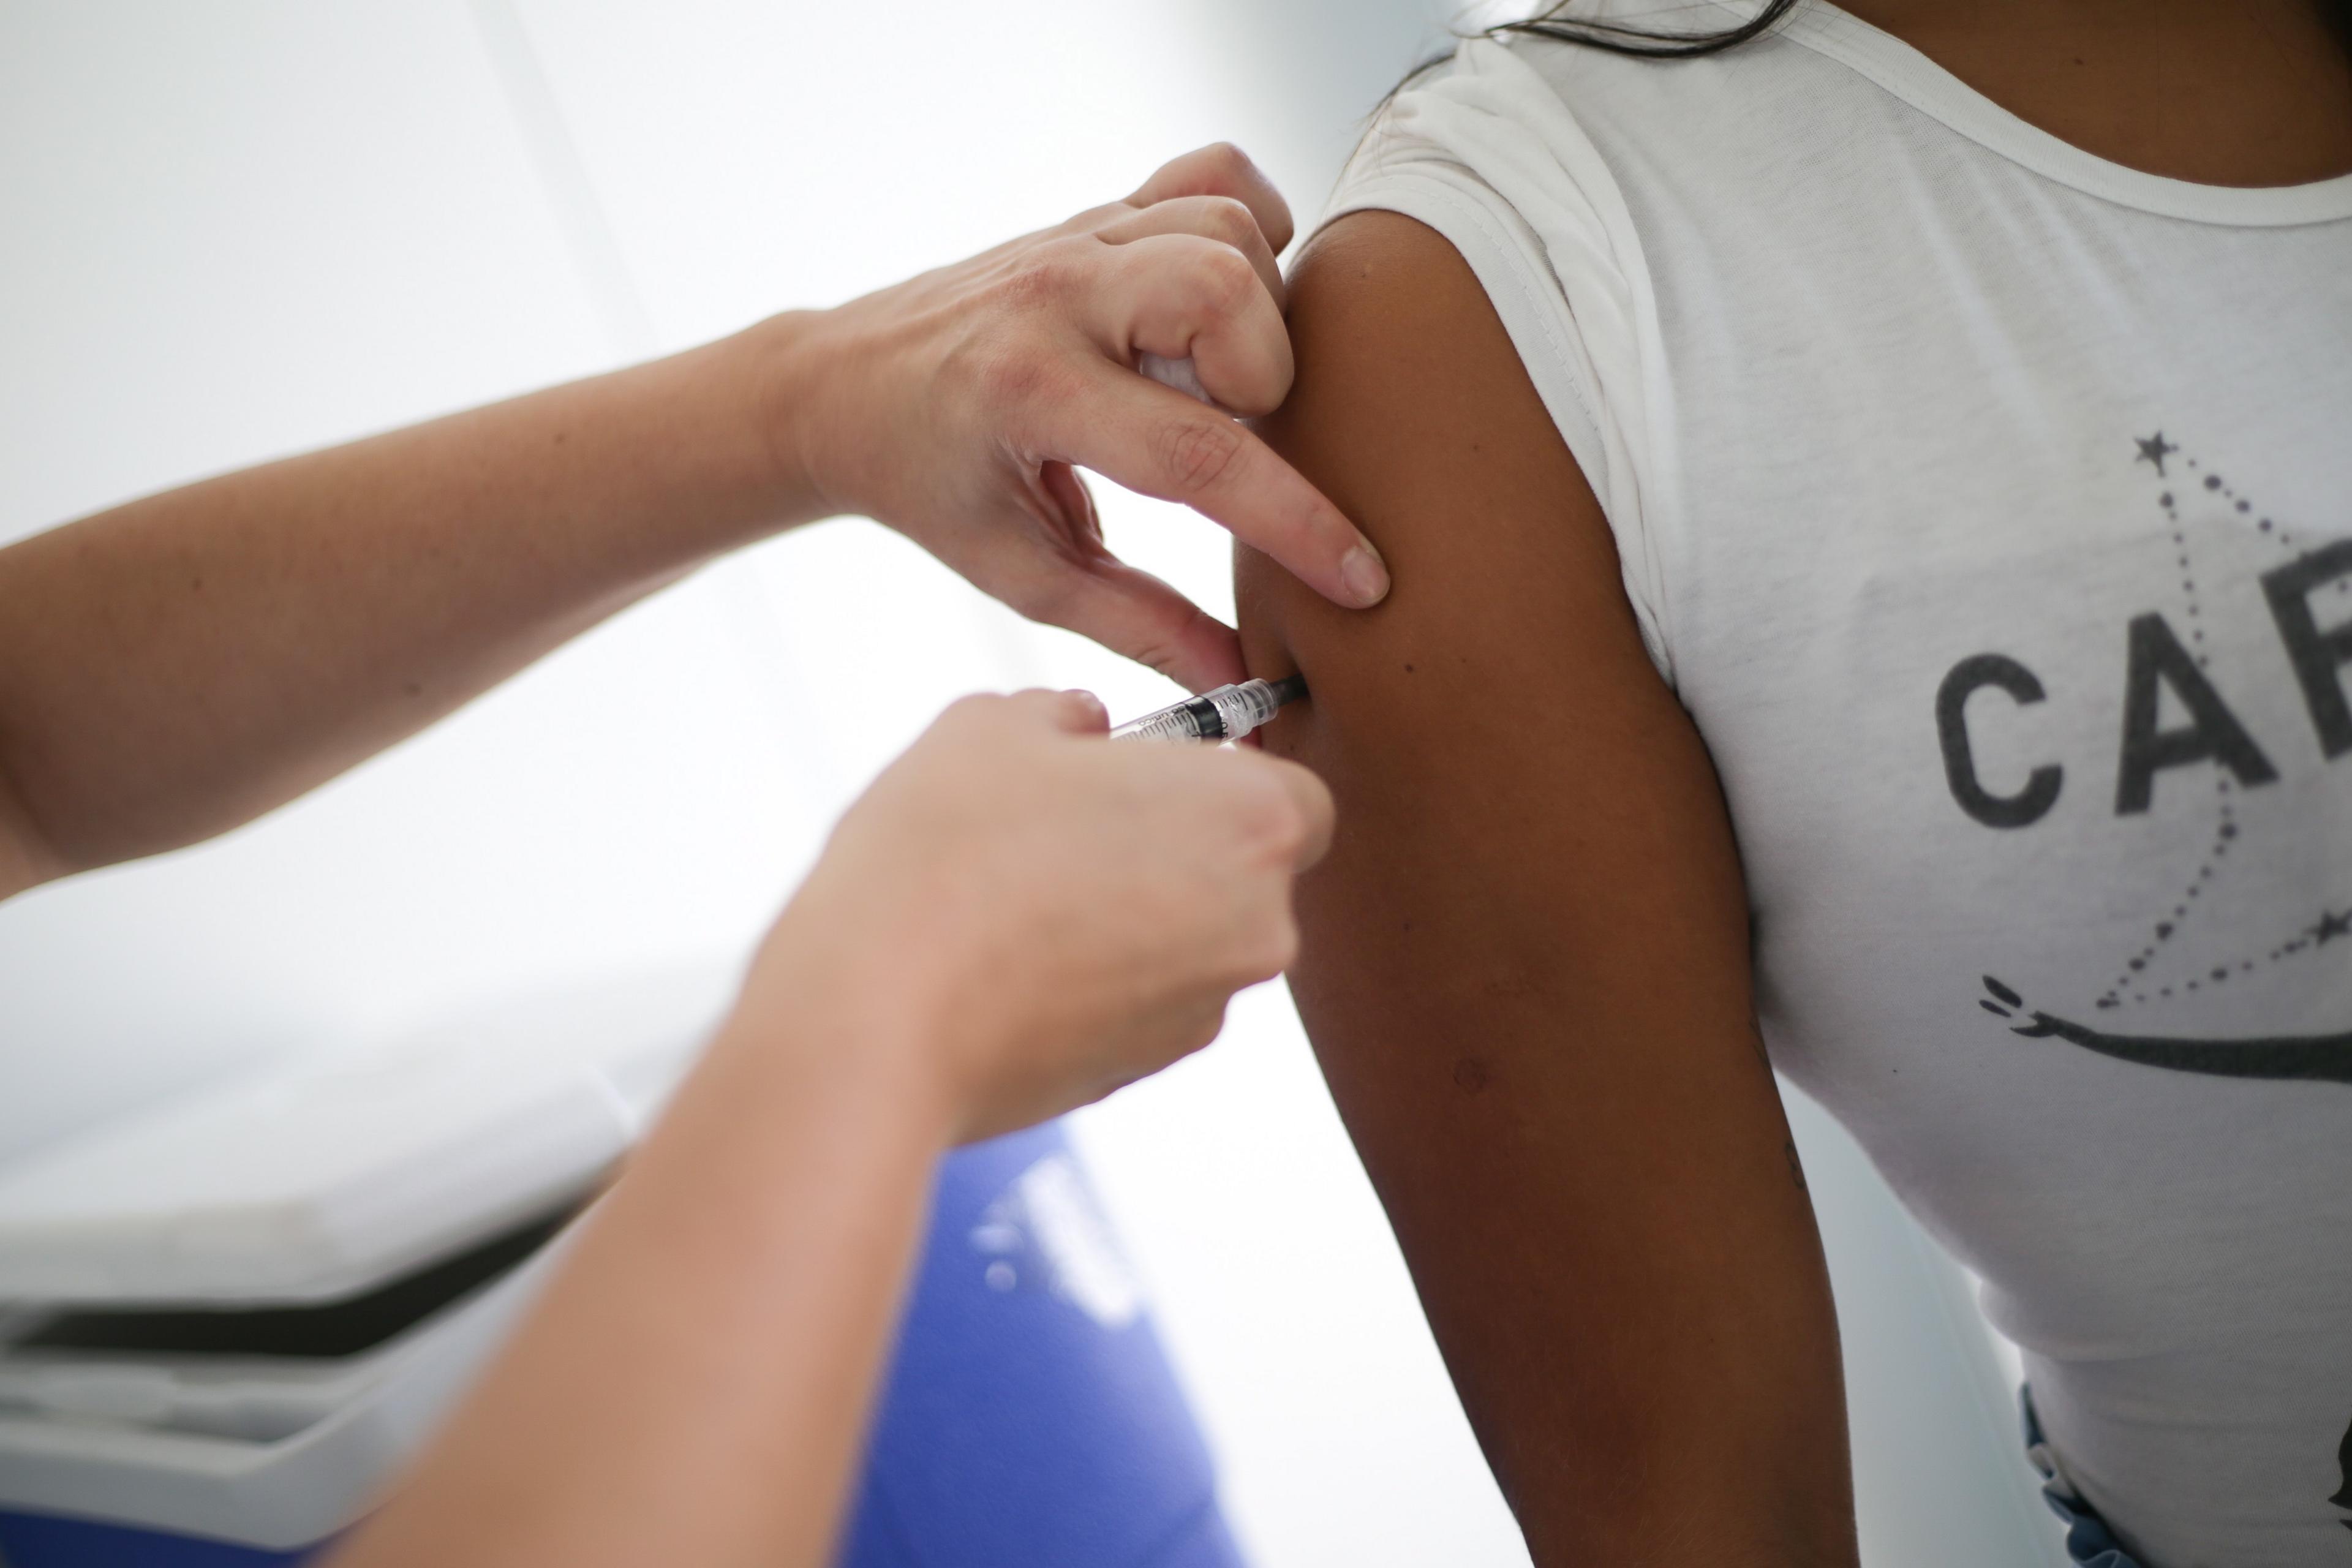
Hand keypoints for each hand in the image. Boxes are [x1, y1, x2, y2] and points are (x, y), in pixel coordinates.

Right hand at [739, 689, 1333, 1141]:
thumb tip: (1085, 726)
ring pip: (1184, 939)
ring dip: (1123, 912)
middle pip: (1239, 871)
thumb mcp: (993, 726)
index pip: (1292, 792)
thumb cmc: (945, 854)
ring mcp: (1203, 1013)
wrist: (876, 1020)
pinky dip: (1089, 978)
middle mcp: (1260, 926)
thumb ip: (1063, 713)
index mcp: (1252, 821)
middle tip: (1059, 825)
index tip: (1144, 773)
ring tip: (1012, 893)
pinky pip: (1134, 1002)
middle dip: (1167, 845)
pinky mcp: (1140, 1074)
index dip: (1219, 777)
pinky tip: (1001, 959)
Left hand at [777, 145, 1388, 691]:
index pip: (1197, 457)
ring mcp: (1079, 236)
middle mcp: (1057, 293)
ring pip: (1231, 229)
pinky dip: (1248, 231)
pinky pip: (1213, 176)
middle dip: (1262, 377)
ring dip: (1256, 312)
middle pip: (1225, 289)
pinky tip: (1220, 304)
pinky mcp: (1096, 208)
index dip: (1298, 526)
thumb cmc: (929, 486)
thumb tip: (1239, 678)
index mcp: (1029, 391)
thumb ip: (1137, 624)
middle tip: (1223, 430)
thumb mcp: (1021, 573)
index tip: (1361, 579)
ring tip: (1207, 380)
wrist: (841, 388)